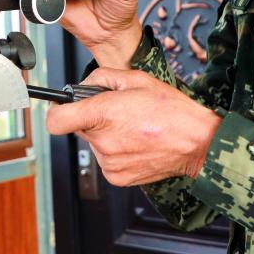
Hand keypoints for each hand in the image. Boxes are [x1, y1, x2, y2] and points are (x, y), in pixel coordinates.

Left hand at [45, 68, 221, 185]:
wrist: (197, 142)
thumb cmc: (171, 111)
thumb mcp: (136, 79)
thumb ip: (102, 77)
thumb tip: (84, 85)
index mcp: (103, 114)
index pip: (56, 120)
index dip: (56, 112)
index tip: (63, 109)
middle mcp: (102, 141)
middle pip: (79, 128)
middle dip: (93, 119)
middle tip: (118, 113)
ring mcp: (109, 162)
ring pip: (94, 144)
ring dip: (107, 136)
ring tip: (133, 129)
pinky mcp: (116, 177)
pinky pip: (106, 160)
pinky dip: (117, 152)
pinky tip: (136, 144)